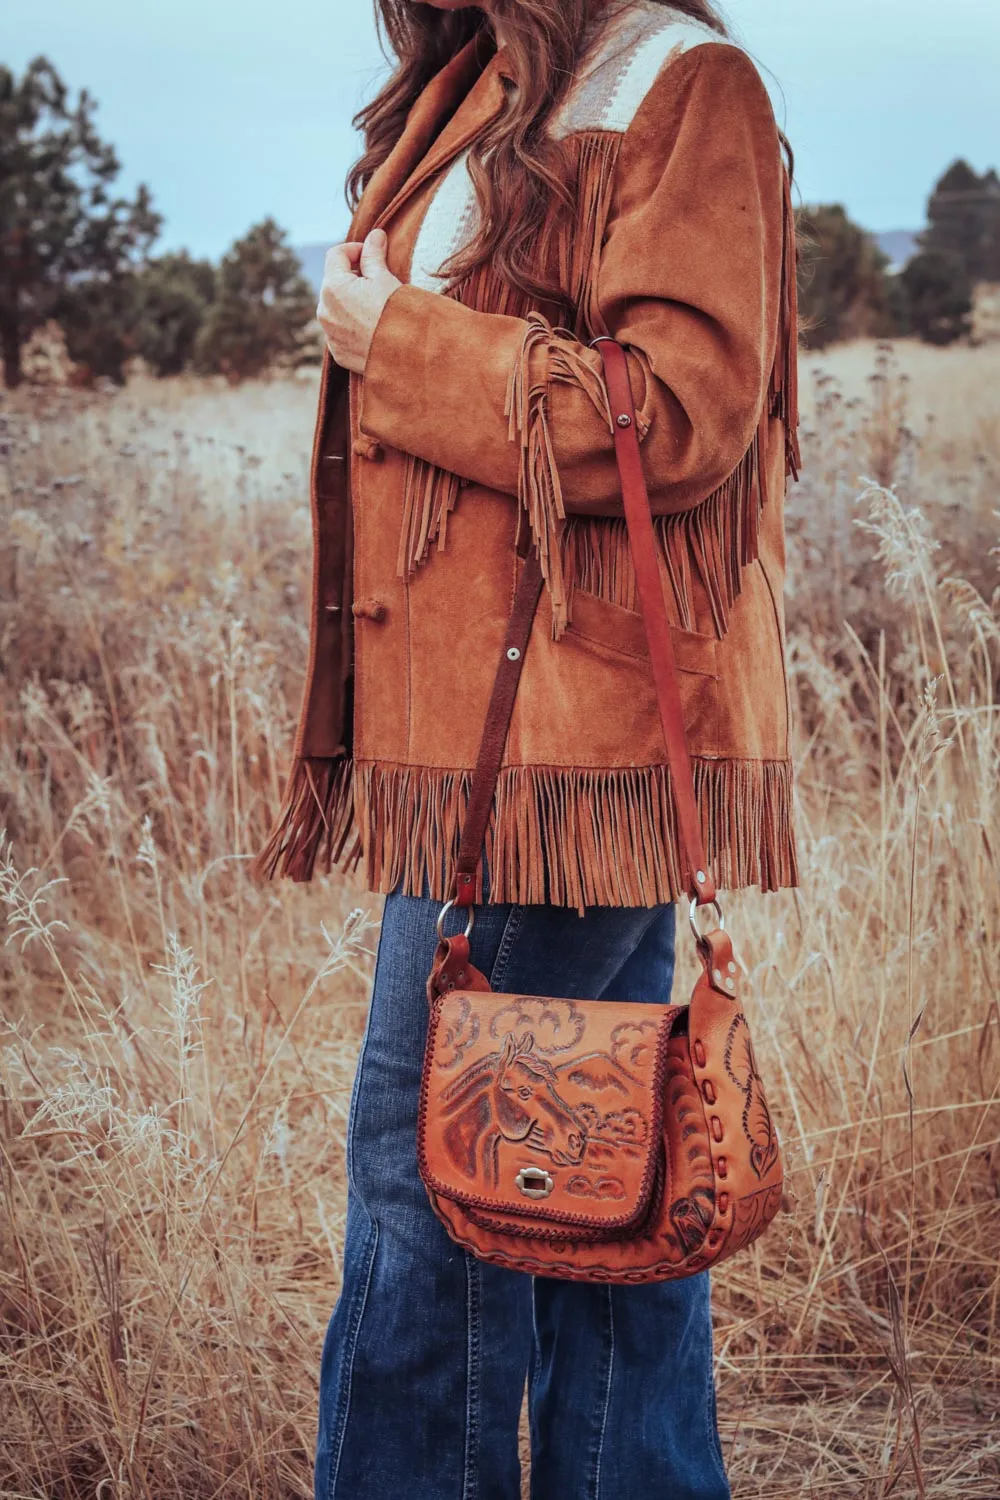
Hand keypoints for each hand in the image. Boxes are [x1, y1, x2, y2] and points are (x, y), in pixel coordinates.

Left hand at [318, 228, 401, 373]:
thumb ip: (374, 255)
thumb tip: (375, 235)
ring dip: (351, 301)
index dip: (354, 249)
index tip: (372, 254)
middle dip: (352, 276)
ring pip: (336, 307)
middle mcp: (324, 310)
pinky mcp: (338, 352)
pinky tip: (373, 327)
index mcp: (333, 286)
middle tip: (377, 280)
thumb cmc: (396, 314)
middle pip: (334, 281)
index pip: (335, 255)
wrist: (405, 356)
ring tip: (376, 306)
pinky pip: (340, 331)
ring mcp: (329, 333)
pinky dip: (352, 324)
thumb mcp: (385, 279)